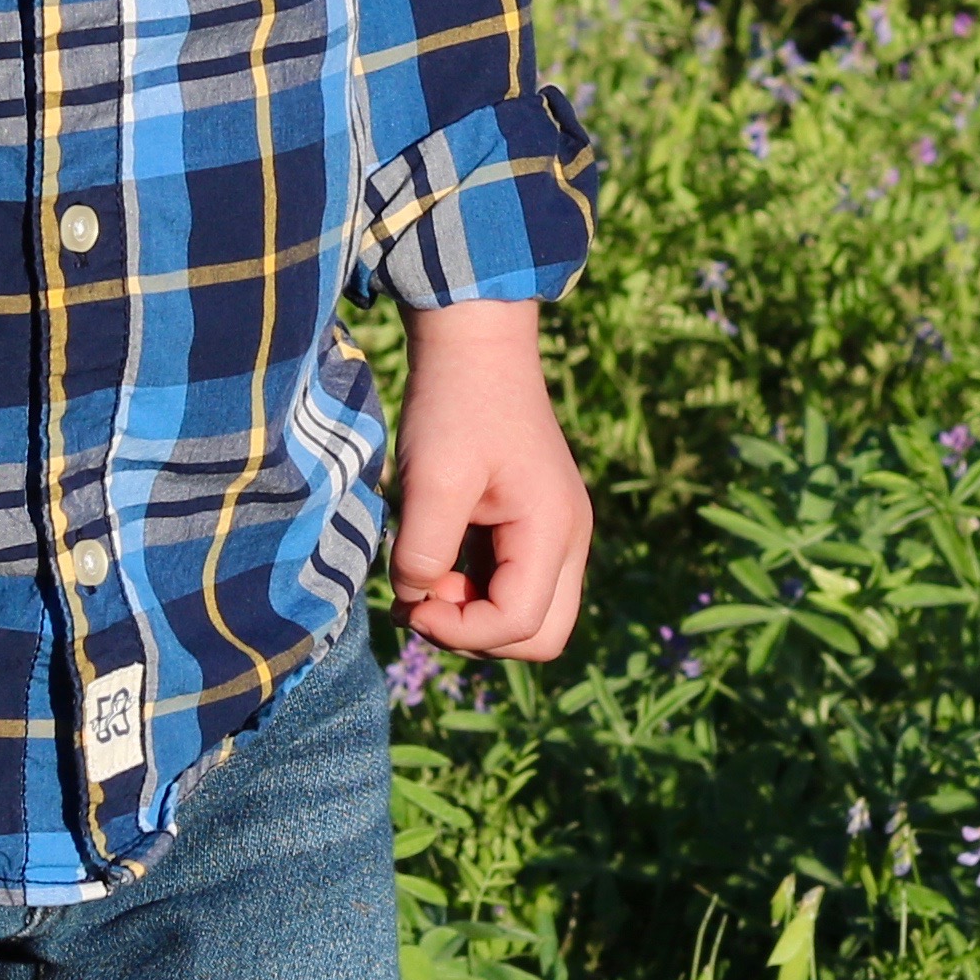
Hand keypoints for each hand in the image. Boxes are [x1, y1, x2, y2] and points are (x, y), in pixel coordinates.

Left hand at [390, 301, 588, 662]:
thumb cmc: (456, 403)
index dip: (460, 631)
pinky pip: (514, 586)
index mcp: (553, 530)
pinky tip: (431, 566)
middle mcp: (569, 539)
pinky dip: (473, 593)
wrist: (475, 343)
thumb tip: (414, 602)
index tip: (409, 602)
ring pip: (528, 617)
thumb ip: (422, 553)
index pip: (521, 624)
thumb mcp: (432, 480)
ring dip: (472, 616)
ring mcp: (556, 534)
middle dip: (476, 635)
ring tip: (421, 577)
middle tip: (422, 598)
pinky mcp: (534, 526)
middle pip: (541, 636)